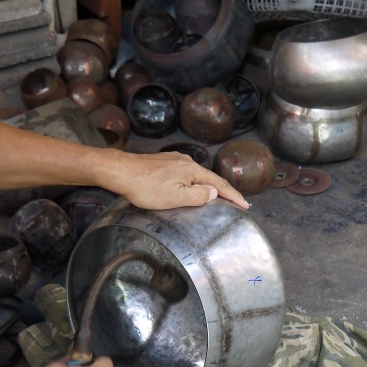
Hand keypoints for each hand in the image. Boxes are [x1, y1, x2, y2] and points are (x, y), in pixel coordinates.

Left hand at [108, 150, 248, 209]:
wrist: (121, 172)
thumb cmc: (146, 187)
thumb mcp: (175, 197)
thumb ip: (198, 195)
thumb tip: (213, 192)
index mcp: (192, 171)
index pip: (219, 184)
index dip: (233, 196)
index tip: (245, 205)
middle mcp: (186, 162)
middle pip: (209, 178)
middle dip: (222, 191)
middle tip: (234, 203)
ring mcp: (174, 161)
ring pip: (196, 176)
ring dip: (207, 187)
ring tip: (214, 198)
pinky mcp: (163, 163)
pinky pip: (184, 174)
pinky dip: (192, 183)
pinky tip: (189, 189)